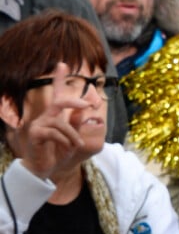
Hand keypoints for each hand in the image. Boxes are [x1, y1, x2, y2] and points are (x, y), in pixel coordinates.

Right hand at [1, 63, 90, 179]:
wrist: (45, 169)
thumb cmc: (59, 152)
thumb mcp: (74, 137)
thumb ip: (78, 122)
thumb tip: (87, 106)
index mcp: (55, 115)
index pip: (58, 94)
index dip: (59, 79)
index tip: (62, 64)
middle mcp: (46, 116)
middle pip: (59, 101)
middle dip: (74, 101)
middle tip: (87, 104)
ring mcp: (39, 124)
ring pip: (61, 123)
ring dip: (73, 136)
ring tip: (76, 145)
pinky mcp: (35, 134)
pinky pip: (55, 133)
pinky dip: (65, 140)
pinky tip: (67, 148)